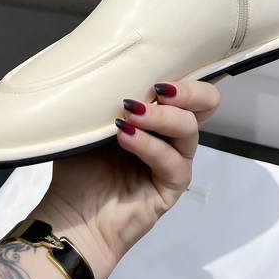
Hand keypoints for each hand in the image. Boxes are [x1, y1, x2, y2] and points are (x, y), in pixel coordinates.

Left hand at [32, 80, 219, 278]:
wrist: (71, 217)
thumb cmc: (79, 168)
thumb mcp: (91, 124)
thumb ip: (109, 98)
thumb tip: (115, 69)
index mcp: (159, 116)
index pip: (188, 87)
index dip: (187, 72)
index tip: (163, 61)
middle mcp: (172, 135)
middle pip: (207, 103)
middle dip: (189, 89)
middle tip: (159, 89)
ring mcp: (176, 160)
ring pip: (189, 128)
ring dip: (160, 116)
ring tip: (131, 113)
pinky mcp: (173, 186)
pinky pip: (172, 161)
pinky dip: (148, 144)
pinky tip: (125, 136)